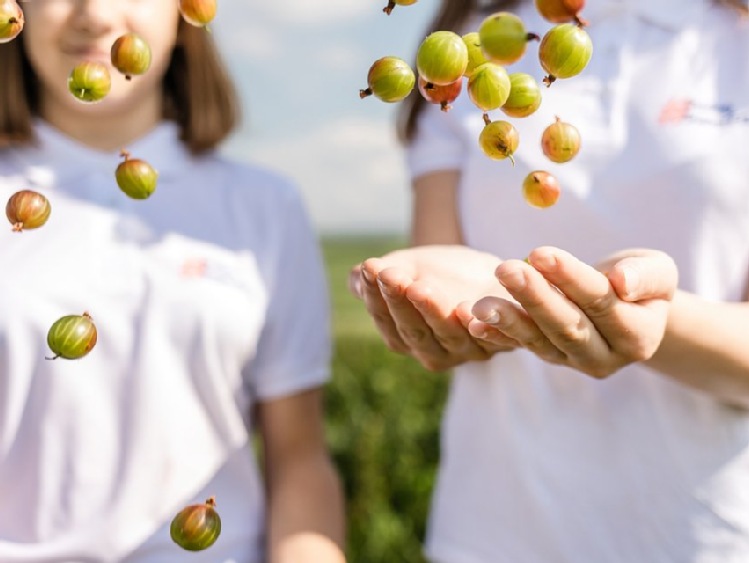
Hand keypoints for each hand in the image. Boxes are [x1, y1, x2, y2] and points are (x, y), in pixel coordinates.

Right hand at [349, 245, 518, 370]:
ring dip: (432, 311)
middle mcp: (434, 352)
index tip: (370, 269)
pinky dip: (479, 327)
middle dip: (399, 302)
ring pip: (447, 334)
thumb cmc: (436, 275)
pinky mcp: (500, 341)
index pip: (387, 321)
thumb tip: (357, 276)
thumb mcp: (404, 270)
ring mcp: (467, 350)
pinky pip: (490, 338)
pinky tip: (467, 307)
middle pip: (413, 331)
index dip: (376, 296)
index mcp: (405, 339)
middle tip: (389, 274)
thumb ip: (380, 277)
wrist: (487, 275)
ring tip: (417, 286)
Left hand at [468, 247, 678, 377]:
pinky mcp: (546, 355)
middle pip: (566, 326)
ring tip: (480, 304)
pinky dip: (495, 334)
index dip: (571, 278)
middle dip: (533, 297)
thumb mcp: (657, 271)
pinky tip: (472, 321)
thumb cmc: (639, 280)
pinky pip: (519, 345)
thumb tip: (622, 283)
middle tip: (504, 269)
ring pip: (539, 340)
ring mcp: (571, 360)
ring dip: (508, 320)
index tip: (540, 252)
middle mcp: (603, 357)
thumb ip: (645, 277)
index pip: (601, 304)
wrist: (625, 304)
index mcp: (637, 337)